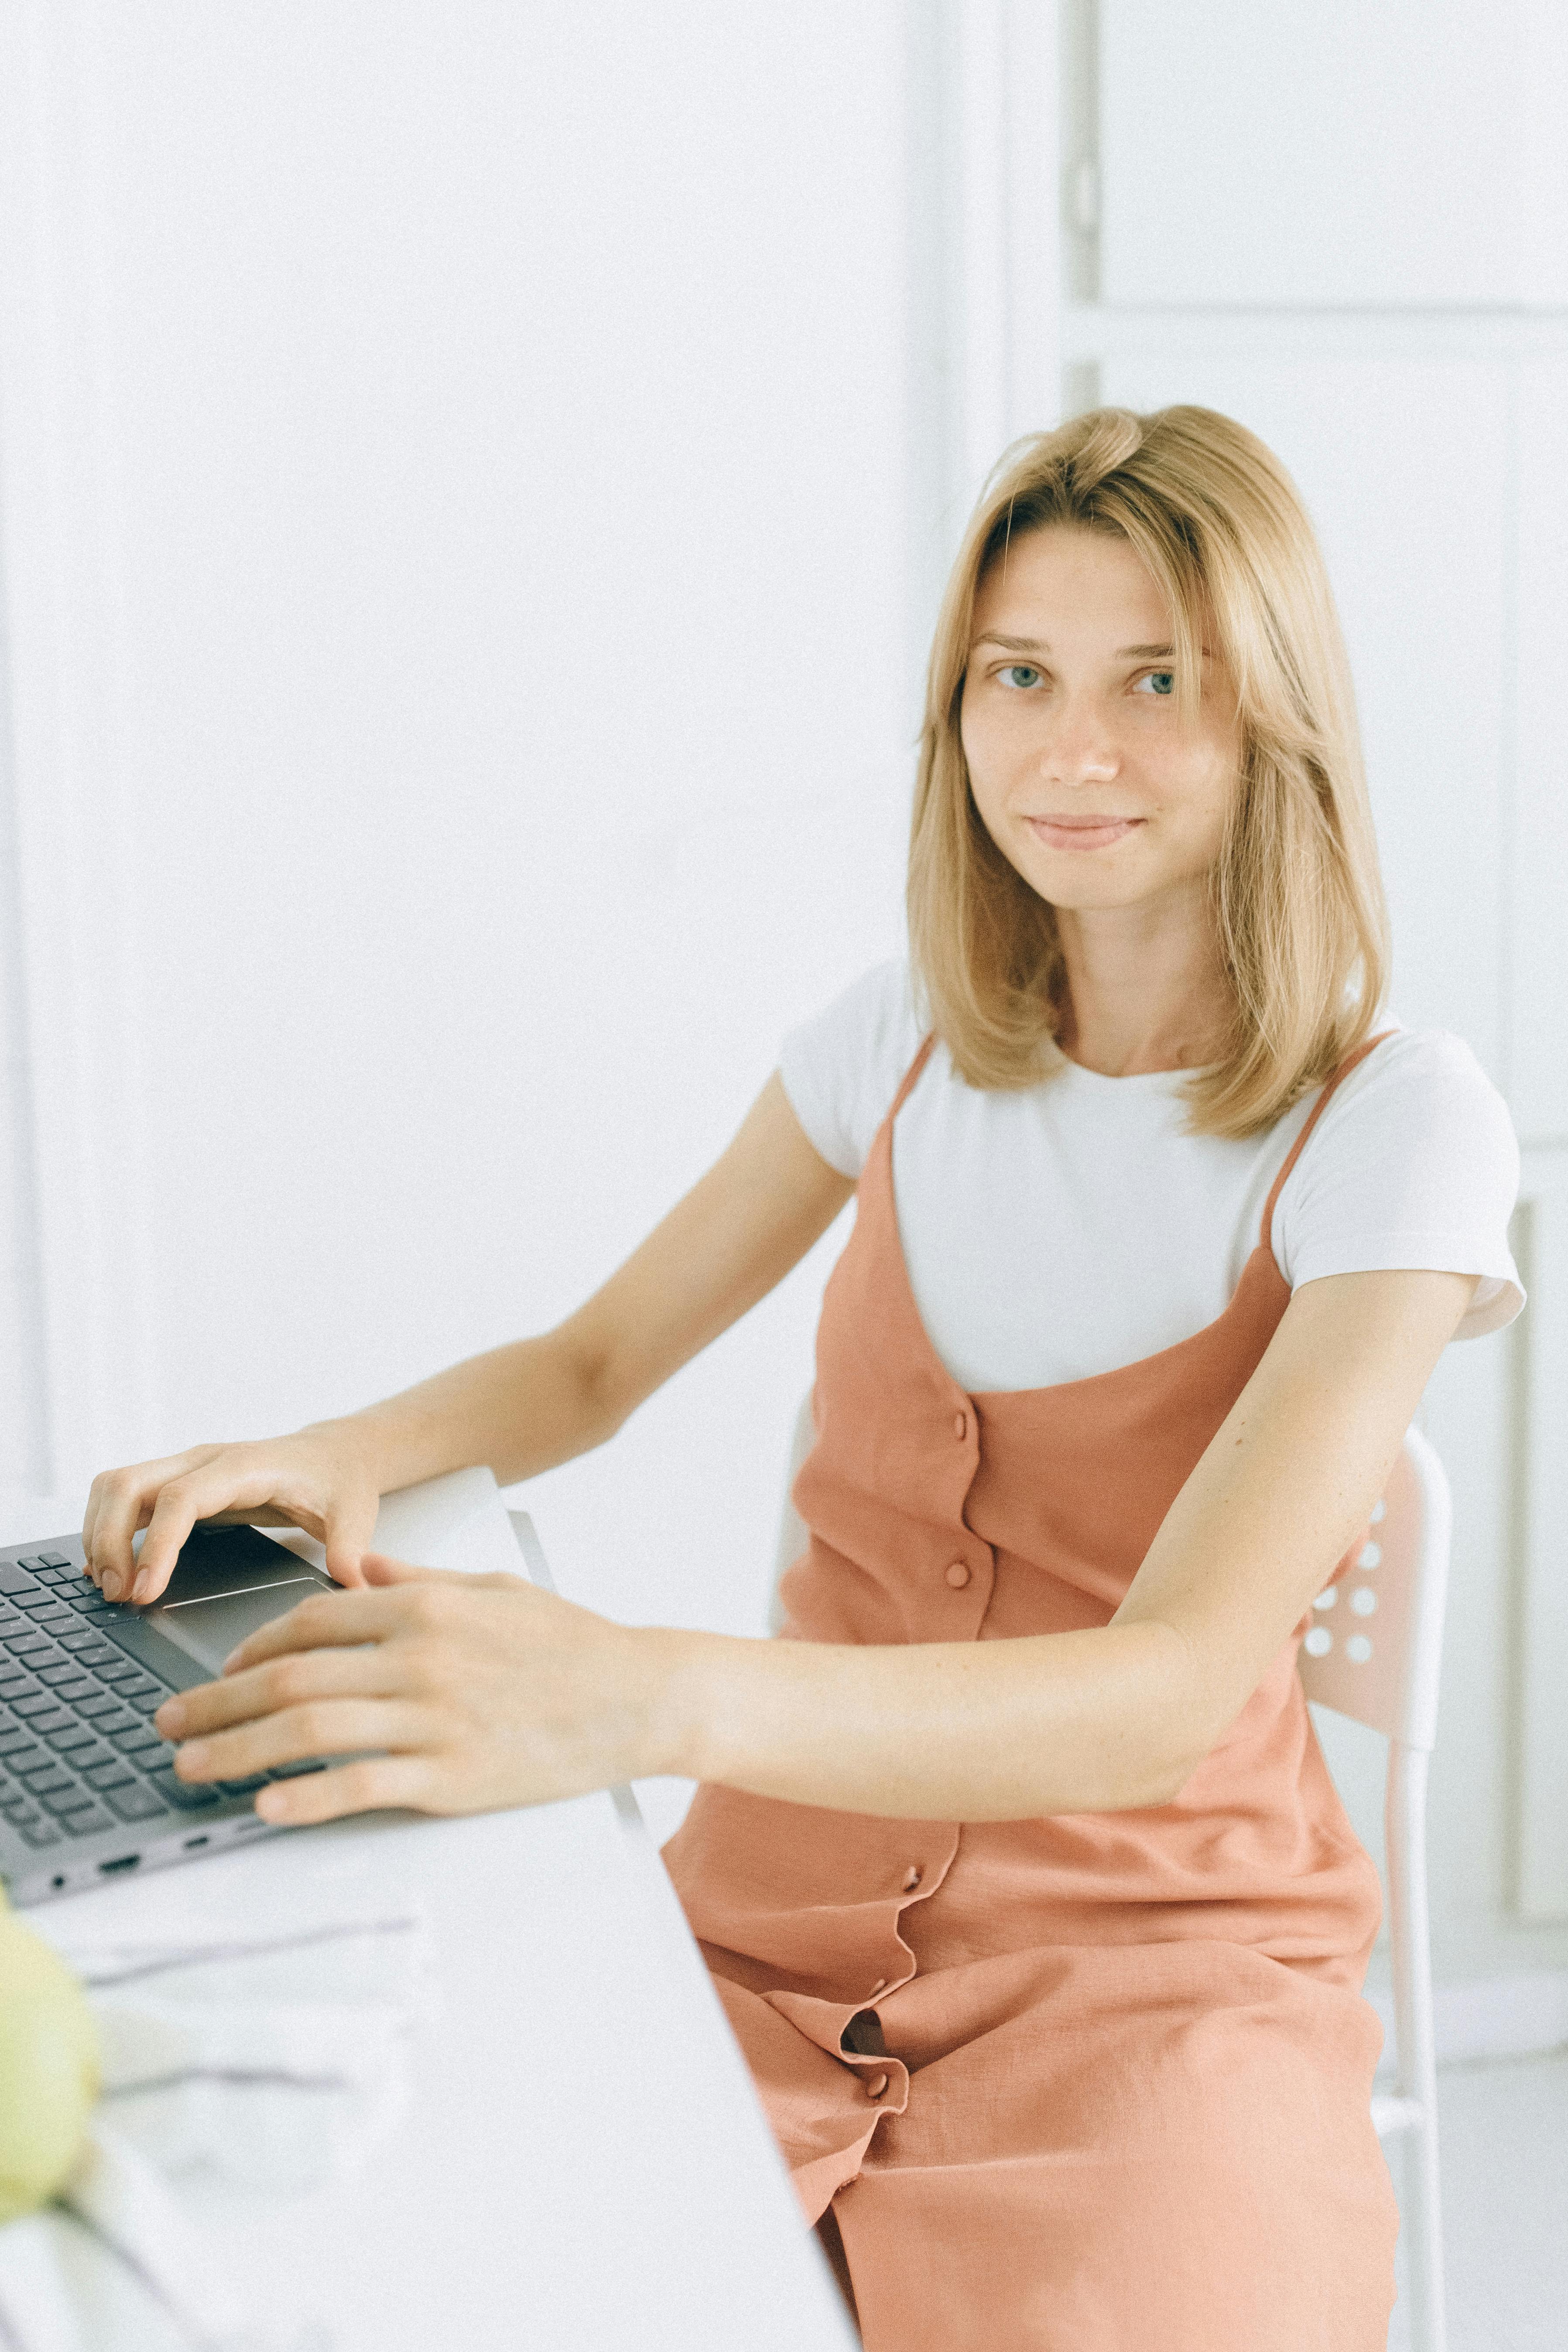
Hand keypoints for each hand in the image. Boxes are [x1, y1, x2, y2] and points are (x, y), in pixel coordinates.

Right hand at [82, 1432, 381, 1605]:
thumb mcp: (354, 1514)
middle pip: (128, 1484)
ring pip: (115, 1486)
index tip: (143, 1591)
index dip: (156, 1545)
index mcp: (245, 1467)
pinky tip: (110, 1568)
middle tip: (116, 1596)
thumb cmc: (339, 1484)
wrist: (334, 1455)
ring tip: (108, 1588)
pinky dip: (105, 1528)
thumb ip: (350, 1547)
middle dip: (110, 1540)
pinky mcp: (174, 1483)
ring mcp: (184, 1468)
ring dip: (100, 1534)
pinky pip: (122, 1497)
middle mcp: (204, 1460)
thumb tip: (354, 1581)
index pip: (181, 1498)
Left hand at [150, 1554, 684, 1825]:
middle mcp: (420, 1657)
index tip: (221, 1672)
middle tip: (167, 1721)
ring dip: (236, 1749)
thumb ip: (422, 1581)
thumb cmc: (572, 1644)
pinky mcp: (454, 1774)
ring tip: (190, 1765)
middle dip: (215, 1700)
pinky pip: (361, 1785)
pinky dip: (305, 1795)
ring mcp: (436, 1718)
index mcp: (426, 1608)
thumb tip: (363, 1572)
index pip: (311, 1620)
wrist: (641, 1695)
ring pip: (309, 1729)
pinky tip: (266, 1805)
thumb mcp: (495, 1588)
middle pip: (289, 1676)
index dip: (252, 1647)